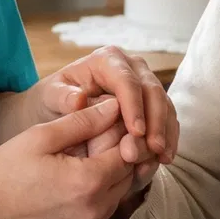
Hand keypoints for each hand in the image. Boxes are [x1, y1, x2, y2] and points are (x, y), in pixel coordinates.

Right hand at [0, 98, 140, 218]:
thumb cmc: (5, 170)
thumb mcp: (43, 136)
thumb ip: (84, 120)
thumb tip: (116, 106)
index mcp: (88, 183)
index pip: (128, 153)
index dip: (122, 134)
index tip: (107, 124)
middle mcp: (94, 213)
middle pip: (127, 177)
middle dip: (118, 156)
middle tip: (94, 140)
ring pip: (116, 197)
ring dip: (108, 178)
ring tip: (81, 160)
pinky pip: (99, 216)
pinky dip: (95, 198)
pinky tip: (71, 184)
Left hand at [36, 46, 178, 168]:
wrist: (61, 106)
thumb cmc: (56, 99)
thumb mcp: (51, 96)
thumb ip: (62, 96)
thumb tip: (79, 99)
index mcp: (107, 59)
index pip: (126, 81)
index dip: (134, 106)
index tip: (136, 132)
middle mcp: (131, 67)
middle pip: (152, 90)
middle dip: (156, 121)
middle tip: (154, 148)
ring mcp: (145, 83)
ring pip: (165, 104)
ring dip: (166, 132)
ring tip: (162, 157)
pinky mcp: (153, 102)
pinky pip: (168, 117)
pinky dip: (169, 137)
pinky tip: (164, 158)